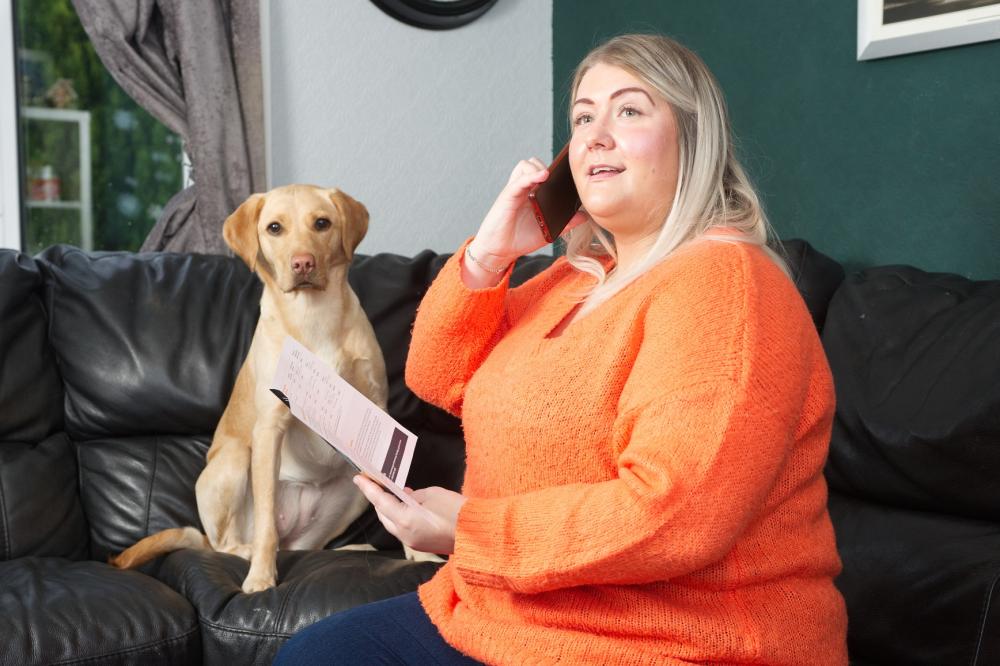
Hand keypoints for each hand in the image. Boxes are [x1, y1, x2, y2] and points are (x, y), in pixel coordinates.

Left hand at [353, 475, 466, 554]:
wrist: (476, 533)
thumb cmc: (455, 510)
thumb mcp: (432, 494)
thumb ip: (413, 495)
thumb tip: (406, 496)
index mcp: (405, 519)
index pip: (380, 501)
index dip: (368, 488)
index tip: (358, 478)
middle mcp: (404, 534)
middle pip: (383, 514)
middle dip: (378, 498)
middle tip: (376, 482)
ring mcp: (412, 542)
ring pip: (392, 523)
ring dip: (389, 509)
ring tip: (390, 492)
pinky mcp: (421, 545)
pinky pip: (403, 529)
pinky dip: (401, 517)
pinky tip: (406, 506)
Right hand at [470, 158, 587, 266]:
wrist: (500, 251)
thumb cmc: (521, 239)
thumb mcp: (549, 230)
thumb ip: (566, 223)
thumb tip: (585, 216)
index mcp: (533, 193)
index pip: (544, 171)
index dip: (556, 168)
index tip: (570, 171)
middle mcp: (523, 188)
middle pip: (534, 163)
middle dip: (549, 166)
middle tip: (560, 178)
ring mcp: (515, 191)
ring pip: (525, 165)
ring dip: (538, 167)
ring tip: (549, 177)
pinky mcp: (507, 196)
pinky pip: (519, 180)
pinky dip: (531, 175)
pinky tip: (543, 176)